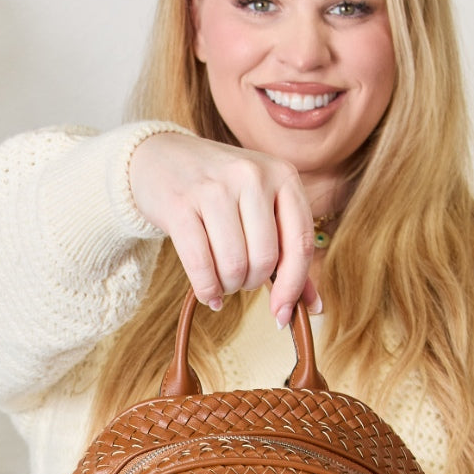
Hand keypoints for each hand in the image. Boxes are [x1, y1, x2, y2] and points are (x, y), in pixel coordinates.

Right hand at [128, 132, 320, 327]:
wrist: (160, 158)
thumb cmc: (220, 190)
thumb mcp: (262, 207)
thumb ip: (289, 252)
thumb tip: (313, 307)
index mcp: (283, 174)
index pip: (300, 244)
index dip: (293, 287)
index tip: (282, 315)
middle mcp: (252, 176)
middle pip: (265, 260)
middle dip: (252, 284)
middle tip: (240, 279)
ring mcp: (215, 188)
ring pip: (234, 266)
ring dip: (228, 286)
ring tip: (222, 279)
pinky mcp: (180, 205)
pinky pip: (201, 266)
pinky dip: (206, 290)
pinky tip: (208, 292)